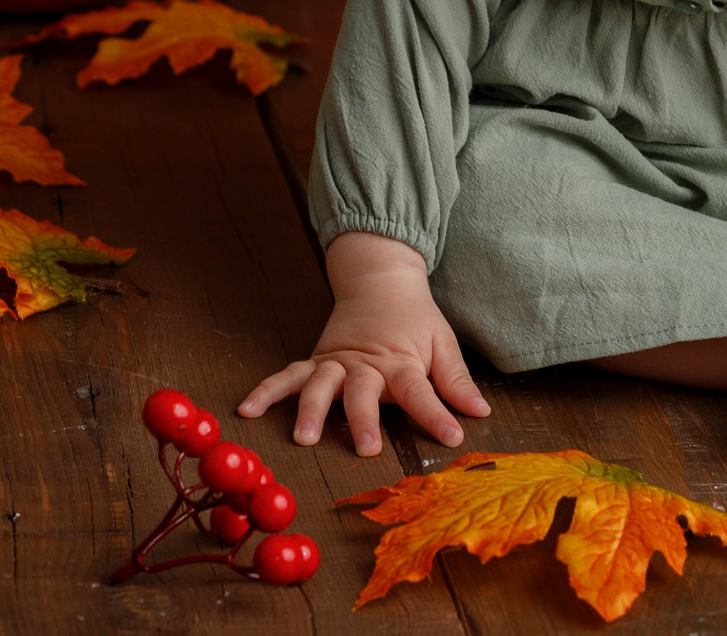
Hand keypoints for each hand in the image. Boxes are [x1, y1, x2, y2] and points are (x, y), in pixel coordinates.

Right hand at [237, 231, 490, 455]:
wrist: (380, 279)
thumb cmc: (415, 319)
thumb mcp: (443, 343)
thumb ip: (457, 380)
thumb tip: (480, 413)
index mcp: (402, 362)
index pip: (421, 391)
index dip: (437, 414)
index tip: (453, 437)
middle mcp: (366, 364)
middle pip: (363, 392)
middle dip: (364, 419)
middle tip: (366, 447)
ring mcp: (337, 363)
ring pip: (320, 385)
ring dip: (311, 409)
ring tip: (303, 437)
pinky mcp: (316, 361)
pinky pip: (287, 375)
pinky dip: (267, 390)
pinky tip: (246, 409)